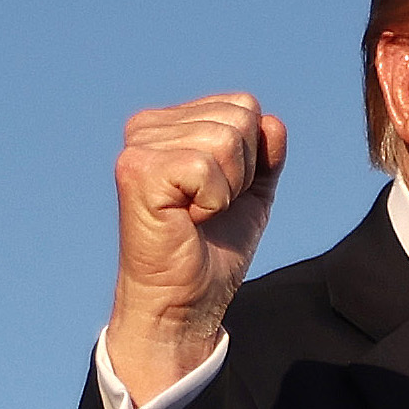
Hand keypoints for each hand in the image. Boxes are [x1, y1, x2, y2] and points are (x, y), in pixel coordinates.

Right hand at [105, 94, 285, 401]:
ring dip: (226, 190)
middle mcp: (148, 127)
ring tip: (195, 216)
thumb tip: (271, 122)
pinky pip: (204, 166)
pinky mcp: (137, 171)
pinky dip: (211, 201)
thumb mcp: (251, 194)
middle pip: (239, 117)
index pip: (243, 106)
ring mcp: (139, 147)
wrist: (184, 303)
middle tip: (207, 210)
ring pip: (225, 140)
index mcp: (170, 124)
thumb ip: (265, 155)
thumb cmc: (211, 251)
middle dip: (241, 172)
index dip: (251, 158)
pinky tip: (186, 220)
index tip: (218, 196)